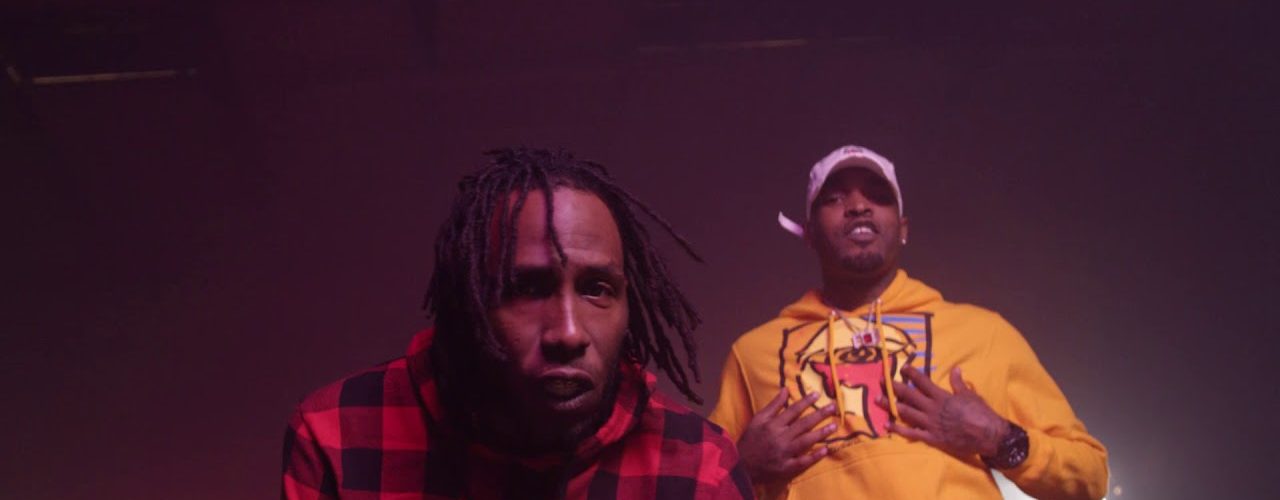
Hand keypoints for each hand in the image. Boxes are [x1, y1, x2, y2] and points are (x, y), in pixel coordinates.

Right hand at [737, 390, 837, 483]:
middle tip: (834, 407)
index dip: (806, 402)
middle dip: (820, 415)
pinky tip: (825, 450)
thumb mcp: (758, 419)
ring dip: (821, 433)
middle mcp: (780, 437)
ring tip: (834, 426)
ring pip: (806, 441)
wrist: (741, 464)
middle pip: (803, 424)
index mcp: (773, 424)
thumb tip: (786, 390)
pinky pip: (803, 461)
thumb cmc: (750, 439)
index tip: (818, 394)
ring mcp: (784, 453)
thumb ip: (773, 405)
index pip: (793, 410)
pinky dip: (814, 456)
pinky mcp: (786, 467)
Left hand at [877, 366, 1008, 457]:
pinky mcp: (931, 438)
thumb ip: (958, 383)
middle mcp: (932, 408)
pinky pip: (911, 433)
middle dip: (894, 387)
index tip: (902, 368)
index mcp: (942, 396)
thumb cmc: (981, 413)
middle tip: (881, 381)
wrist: (988, 435)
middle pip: (908, 395)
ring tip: (878, 400)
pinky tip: (887, 425)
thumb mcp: (970, 395)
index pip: (922, 382)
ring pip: (906, 412)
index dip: (911, 374)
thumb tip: (955, 369)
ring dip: (891, 405)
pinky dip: (898, 429)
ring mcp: (930, 424)